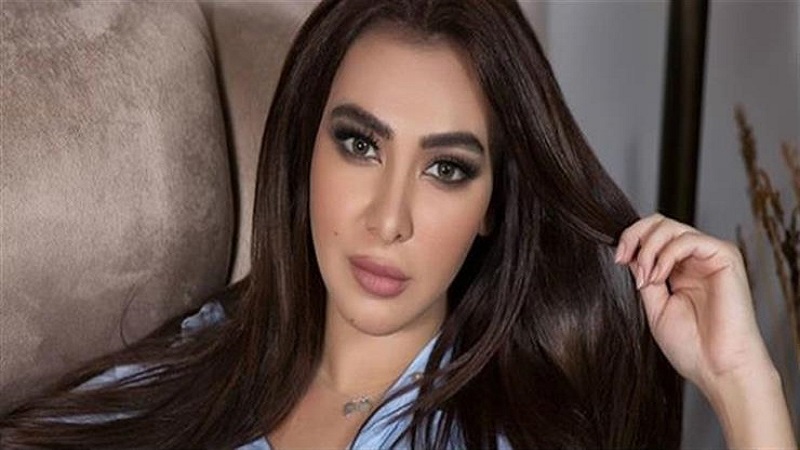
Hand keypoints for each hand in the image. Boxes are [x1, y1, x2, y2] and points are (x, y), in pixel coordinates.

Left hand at [614, 214, 771, 393]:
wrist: (718, 369)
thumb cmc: (691, 346)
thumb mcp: (655, 306)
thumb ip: (644, 275)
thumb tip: (630, 251)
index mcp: (680, 269)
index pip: (653, 235)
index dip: (631, 240)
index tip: (617, 260)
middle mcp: (696, 259)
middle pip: (660, 222)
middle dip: (635, 236)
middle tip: (623, 259)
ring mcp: (711, 256)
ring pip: (670, 227)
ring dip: (648, 250)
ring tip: (646, 280)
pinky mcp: (726, 257)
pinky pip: (688, 239)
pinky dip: (666, 254)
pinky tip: (659, 277)